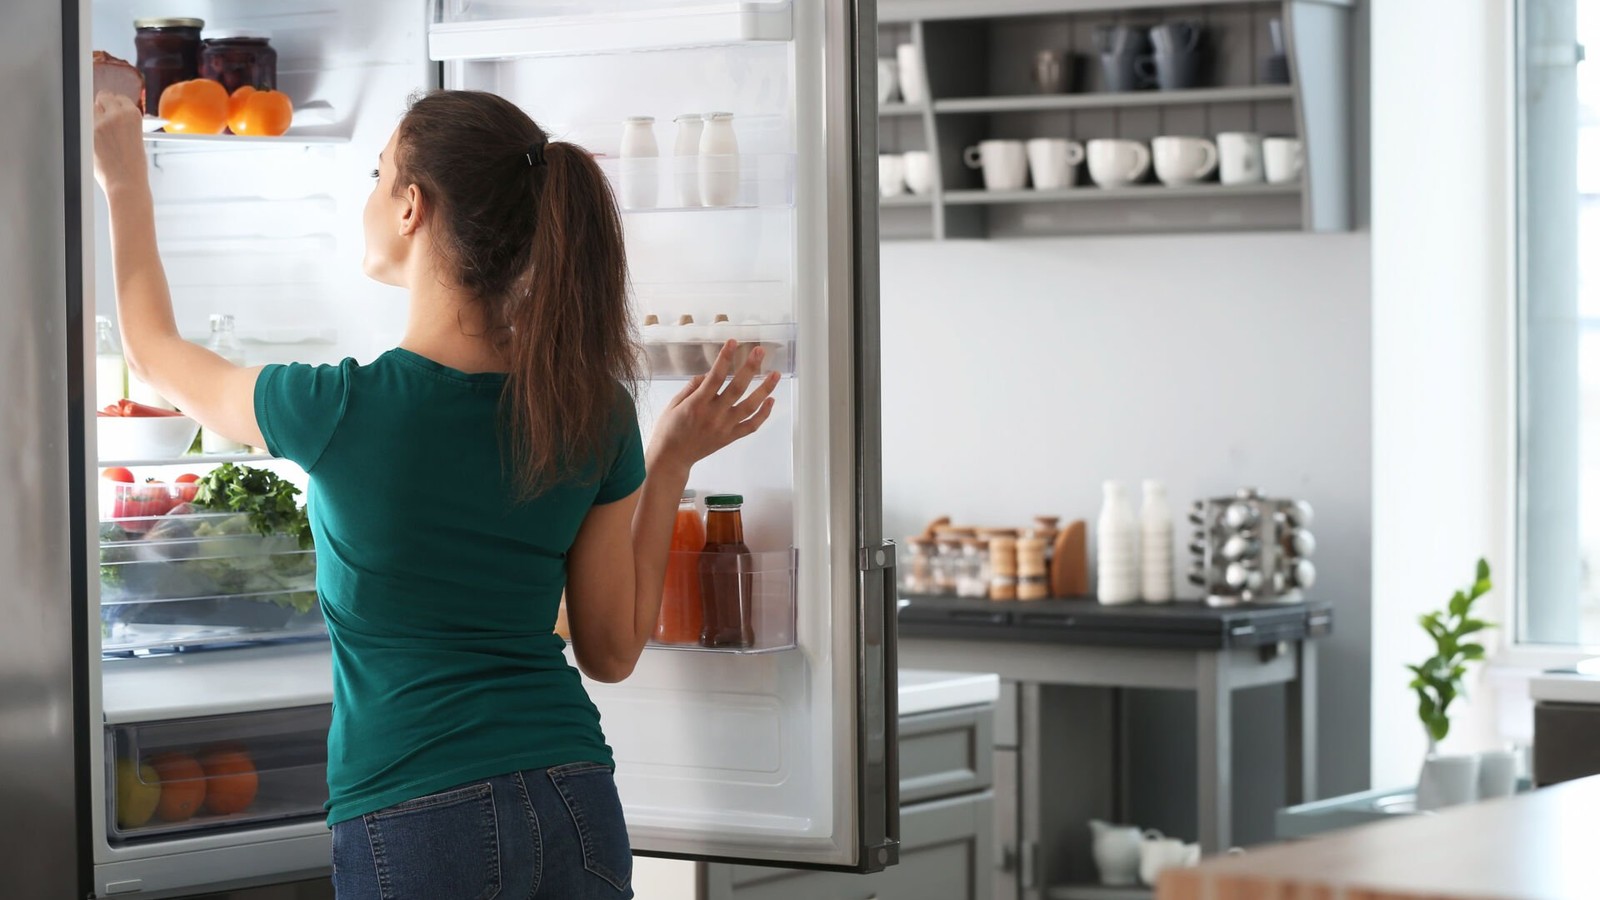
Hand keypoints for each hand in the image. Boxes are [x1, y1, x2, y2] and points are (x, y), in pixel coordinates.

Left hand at [93, 91, 148, 194]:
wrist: (126, 183)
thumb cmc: (133, 166)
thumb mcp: (138, 138)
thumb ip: (125, 122)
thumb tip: (111, 114)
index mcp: (133, 115)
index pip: (119, 98)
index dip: (116, 107)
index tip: (114, 114)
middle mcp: (117, 114)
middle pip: (103, 97)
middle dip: (103, 108)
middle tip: (105, 124)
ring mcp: (101, 122)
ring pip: (90, 107)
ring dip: (93, 117)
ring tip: (100, 134)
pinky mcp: (87, 131)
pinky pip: (82, 121)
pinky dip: (85, 128)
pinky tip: (94, 141)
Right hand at [648, 340, 779, 473]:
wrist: (672, 458)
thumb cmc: (668, 429)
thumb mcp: (673, 404)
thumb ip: (691, 388)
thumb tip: (707, 375)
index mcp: (697, 404)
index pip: (715, 376)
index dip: (725, 357)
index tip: (733, 342)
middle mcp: (714, 415)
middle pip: (737, 388)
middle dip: (750, 368)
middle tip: (760, 351)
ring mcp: (725, 427)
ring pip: (750, 406)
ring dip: (764, 389)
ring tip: (775, 374)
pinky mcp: (730, 437)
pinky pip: (751, 426)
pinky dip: (763, 414)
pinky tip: (771, 400)